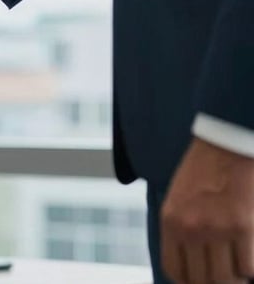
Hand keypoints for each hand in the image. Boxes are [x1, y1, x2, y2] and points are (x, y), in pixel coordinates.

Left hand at [161, 137, 253, 282]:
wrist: (225, 145)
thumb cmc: (202, 171)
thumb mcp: (178, 198)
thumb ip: (181, 229)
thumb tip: (192, 263)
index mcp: (171, 221)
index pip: (175, 271)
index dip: (189, 281)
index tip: (200, 278)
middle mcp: (190, 228)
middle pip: (202, 280)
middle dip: (214, 282)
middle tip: (223, 274)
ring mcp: (217, 229)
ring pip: (227, 279)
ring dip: (234, 277)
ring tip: (236, 265)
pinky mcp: (242, 227)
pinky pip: (248, 268)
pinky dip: (249, 268)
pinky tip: (247, 255)